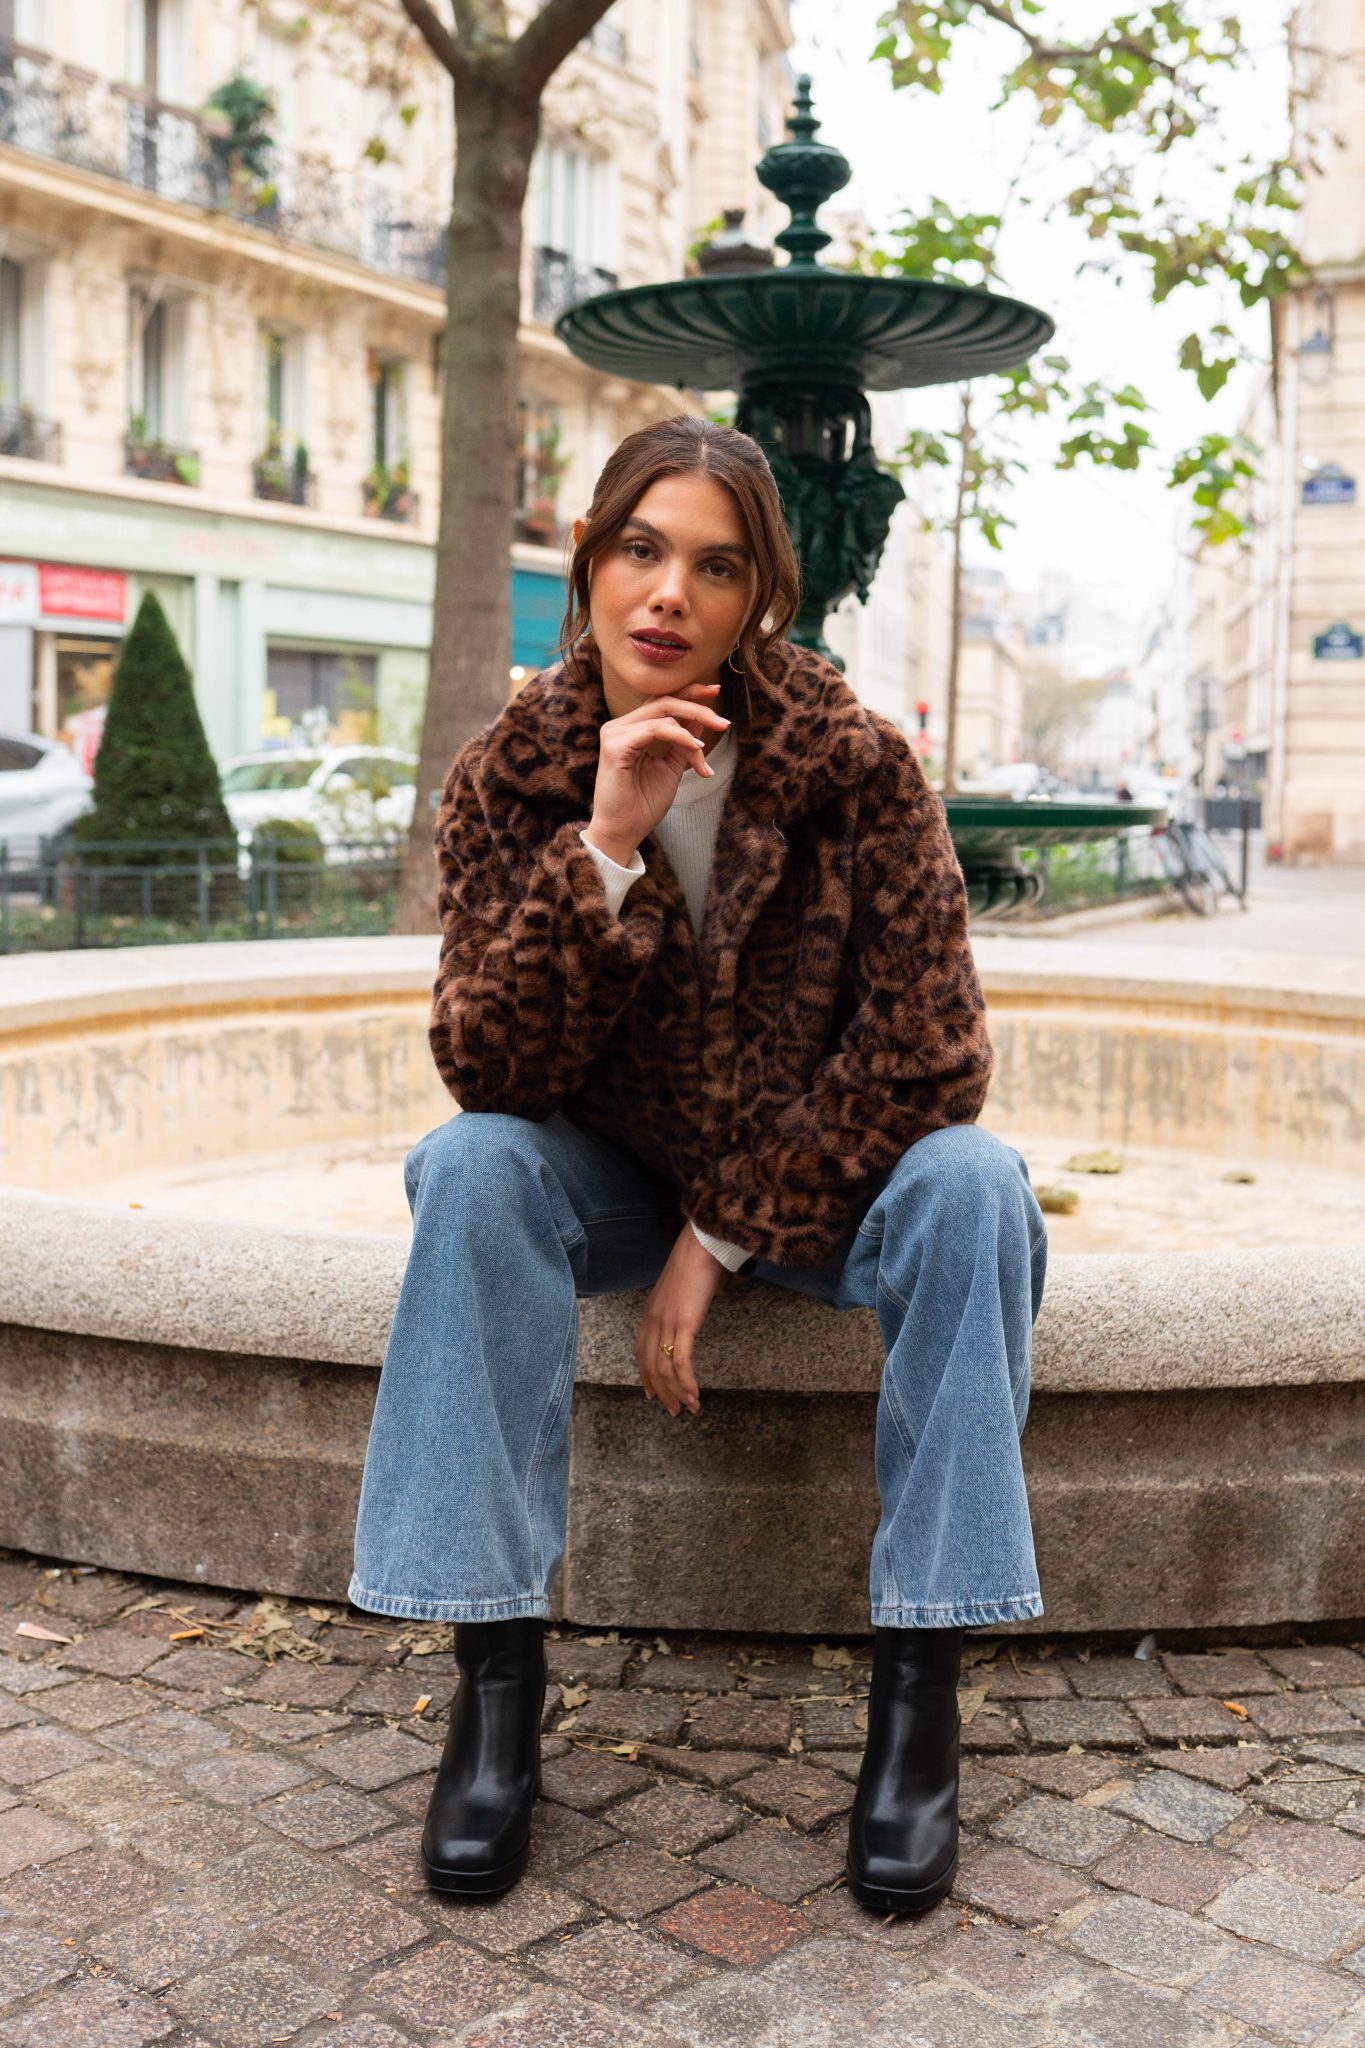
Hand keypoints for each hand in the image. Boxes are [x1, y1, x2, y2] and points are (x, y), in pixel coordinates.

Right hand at [584, 682, 730, 864]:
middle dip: (698, 707)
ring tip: (706, 747)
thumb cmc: (643, 804)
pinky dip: (679, 736)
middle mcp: (620, 726)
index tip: (716, 690)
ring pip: (663, 714)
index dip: (689, 692)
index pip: (662, 701)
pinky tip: (694, 747)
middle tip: (723, 722)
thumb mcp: (672, 766)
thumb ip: (684, 742)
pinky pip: (655, 729)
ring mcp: (615, 733)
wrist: (623, 831)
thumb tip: (703, 718)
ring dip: (692, 730)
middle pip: (665, 701)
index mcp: (631, 729)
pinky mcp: (615, 746)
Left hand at [634, 1222, 726, 1417]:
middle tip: (674, 1410)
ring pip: (664, 1368)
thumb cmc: (697, 1263)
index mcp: (650, 1312)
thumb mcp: (680, 1290)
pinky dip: (687, 1382)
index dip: (645, 1375)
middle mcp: (653, 1319)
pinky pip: (680, 1362)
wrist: (702, 1246)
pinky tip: (696, 1394)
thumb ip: (677, 1308)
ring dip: (676, 1392)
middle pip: (650, 1365)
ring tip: (689, 1408)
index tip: (651, 1394)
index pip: (640, 1351)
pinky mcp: (684, 1324)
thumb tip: (686, 1321)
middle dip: (662, 1392)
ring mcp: (666, 1322)